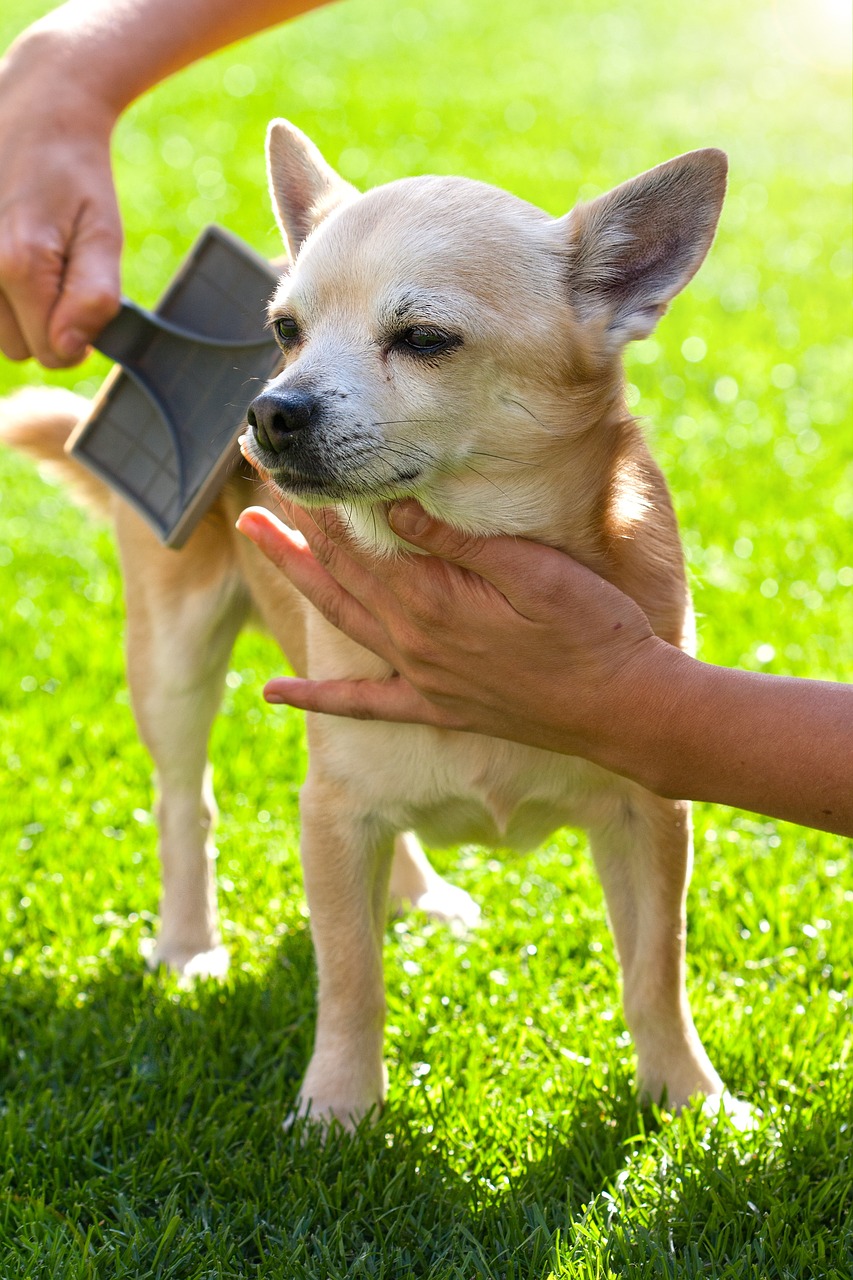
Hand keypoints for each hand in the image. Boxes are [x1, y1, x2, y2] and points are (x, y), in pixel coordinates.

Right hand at [0, 31, 121, 366]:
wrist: (36, 111)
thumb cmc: (76, 176)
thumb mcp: (103, 235)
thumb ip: (93, 299)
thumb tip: (68, 349)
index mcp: (17, 266)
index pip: (51, 354)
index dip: (77, 337)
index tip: (82, 295)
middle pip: (18, 349)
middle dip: (43, 323)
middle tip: (57, 267)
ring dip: (16, 309)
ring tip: (30, 255)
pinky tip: (9, 250)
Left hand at [236, 500, 679, 767]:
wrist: (623, 709)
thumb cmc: (592, 630)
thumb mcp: (532, 569)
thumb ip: (455, 539)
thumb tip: (391, 500)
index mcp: (431, 599)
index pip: (357, 540)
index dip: (317, 500)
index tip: (285, 462)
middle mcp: (411, 639)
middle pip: (337, 572)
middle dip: (292, 527)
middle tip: (251, 485)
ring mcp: (420, 677)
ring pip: (340, 619)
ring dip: (295, 578)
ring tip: (254, 541)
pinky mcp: (437, 706)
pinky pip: (362, 705)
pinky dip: (316, 699)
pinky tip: (277, 694)